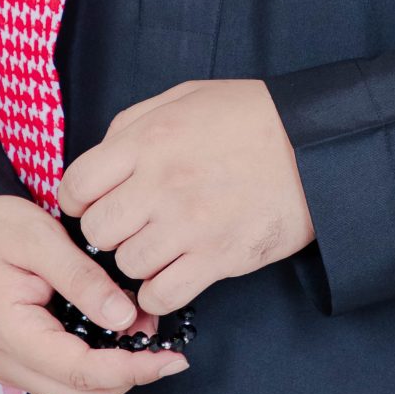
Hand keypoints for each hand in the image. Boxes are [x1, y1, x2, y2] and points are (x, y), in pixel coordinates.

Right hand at [0, 194, 190, 393]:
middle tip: (159, 333)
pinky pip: (69, 378)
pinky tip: (116, 328)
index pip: (83, 373)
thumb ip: (83, 280)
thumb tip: (125, 316)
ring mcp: (14, 366)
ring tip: (140, 325)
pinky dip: (101, 362)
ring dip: (118, 369)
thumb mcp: (40, 239)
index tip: (172, 359)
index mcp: (11, 336)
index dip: (134, 370)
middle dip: (132, 372)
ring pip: (81, 393)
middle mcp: (10, 363)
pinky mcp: (23, 359)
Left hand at [58, 80, 315, 317]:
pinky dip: (161, 292)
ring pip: (127, 266)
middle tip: (132, 226)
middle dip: (108, 231)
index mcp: (148, 140)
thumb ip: (134, 125)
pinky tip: (175, 273)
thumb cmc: (251, 117)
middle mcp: (161, 184)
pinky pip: (162, 295)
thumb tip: (101, 159)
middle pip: (97, 231)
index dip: (79, 199)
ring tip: (162, 246)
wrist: (318, 144)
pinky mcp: (219, 257)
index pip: (76, 185)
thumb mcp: (185, 97)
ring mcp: (189, 224)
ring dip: (138, 261)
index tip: (94, 203)